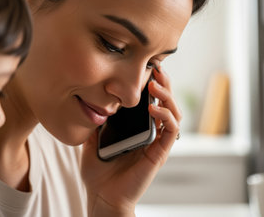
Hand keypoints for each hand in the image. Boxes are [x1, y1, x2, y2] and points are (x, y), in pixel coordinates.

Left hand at [81, 65, 181, 216]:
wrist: (102, 196)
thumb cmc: (98, 170)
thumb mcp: (92, 137)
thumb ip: (94, 120)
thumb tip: (89, 98)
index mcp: (138, 126)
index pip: (152, 99)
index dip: (153, 82)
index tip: (146, 66)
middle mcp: (151, 131)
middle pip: (166, 101)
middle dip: (164, 82)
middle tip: (156, 68)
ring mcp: (157, 141)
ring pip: (174, 112)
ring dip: (167, 96)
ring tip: (155, 84)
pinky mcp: (159, 152)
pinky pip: (170, 131)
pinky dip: (165, 116)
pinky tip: (153, 108)